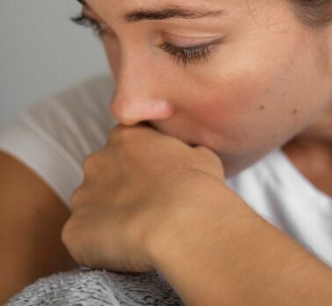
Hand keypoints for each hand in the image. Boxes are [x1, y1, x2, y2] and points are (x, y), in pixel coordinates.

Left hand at [63, 123, 227, 271]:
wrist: (183, 225)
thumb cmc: (198, 188)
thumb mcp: (204, 155)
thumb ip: (184, 152)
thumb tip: (188, 158)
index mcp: (126, 137)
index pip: (126, 145)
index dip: (143, 165)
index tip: (159, 181)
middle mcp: (97, 161)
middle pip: (103, 174)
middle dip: (121, 190)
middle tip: (150, 207)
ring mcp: (81, 197)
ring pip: (92, 209)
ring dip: (110, 218)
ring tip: (141, 233)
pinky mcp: (73, 231)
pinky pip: (84, 239)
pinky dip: (102, 246)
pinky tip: (129, 250)